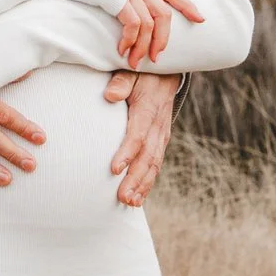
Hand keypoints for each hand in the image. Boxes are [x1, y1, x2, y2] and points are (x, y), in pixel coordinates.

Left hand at [104, 70, 179, 206]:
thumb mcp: (132, 72)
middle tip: (122, 197)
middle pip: (147, 157)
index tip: (113, 169)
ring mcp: (161, 136)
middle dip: (135, 179)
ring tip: (129, 202)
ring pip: (153, 165)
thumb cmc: (142, 75)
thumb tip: (110, 95)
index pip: (137, 135)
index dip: (126, 153)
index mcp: (148, 110)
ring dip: (142, 185)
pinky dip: (148, 183)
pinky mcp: (161, 142)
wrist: (166, 75)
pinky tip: (138, 198)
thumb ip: (121, 83)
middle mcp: (158, 127)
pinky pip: (156, 165)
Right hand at [114, 0, 203, 69]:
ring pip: (149, 24)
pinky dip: (129, 41)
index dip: (188, 6)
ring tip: (135, 62)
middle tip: (156, 58)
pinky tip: (121, 50)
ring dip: (143, 47)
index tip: (201, 19)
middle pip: (164, 15)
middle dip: (163, 40)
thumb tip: (134, 15)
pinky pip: (133, 25)